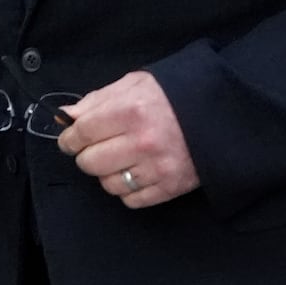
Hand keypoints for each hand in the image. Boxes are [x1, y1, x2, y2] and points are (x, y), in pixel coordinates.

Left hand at [58, 70, 198, 208]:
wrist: (219, 113)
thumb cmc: (173, 95)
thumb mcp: (134, 84)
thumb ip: (98, 100)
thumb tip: (67, 118)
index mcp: (131, 110)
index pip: (82, 133)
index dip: (69, 138)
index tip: (70, 140)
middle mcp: (142, 142)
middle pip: (90, 162)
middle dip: (87, 155)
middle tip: (96, 147)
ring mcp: (157, 168)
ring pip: (108, 184)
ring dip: (108, 174)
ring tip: (120, 159)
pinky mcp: (170, 188)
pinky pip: (131, 200)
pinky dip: (128, 190)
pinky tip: (136, 172)